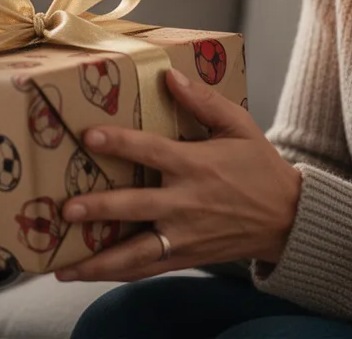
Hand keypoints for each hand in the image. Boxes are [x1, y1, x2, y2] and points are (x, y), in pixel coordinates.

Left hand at [54, 68, 301, 282]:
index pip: (152, 152)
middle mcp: (186, 203)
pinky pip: (146, 268)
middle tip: (67, 209)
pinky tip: (87, 274)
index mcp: (196, 166)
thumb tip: (171, 76)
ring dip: (98, 261)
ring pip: (135, 252)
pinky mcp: (185, 256)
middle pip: (136, 206)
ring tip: (62, 267)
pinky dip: (116, 274)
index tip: (90, 136)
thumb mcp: (240, 127)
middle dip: (100, 209)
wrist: (288, 219)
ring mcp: (184, 235)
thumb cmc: (260, 167)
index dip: (120, 143)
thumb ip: (204, 101)